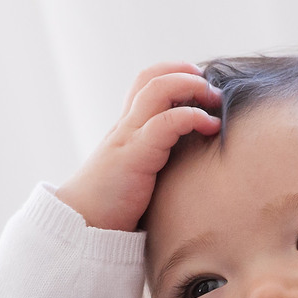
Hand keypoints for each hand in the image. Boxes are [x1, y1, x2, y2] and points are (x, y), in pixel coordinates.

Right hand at [56, 62, 221, 231]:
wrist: (83, 224)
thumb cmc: (114, 204)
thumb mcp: (139, 172)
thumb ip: (158, 158)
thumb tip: (193, 158)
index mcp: (128, 127)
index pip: (146, 83)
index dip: (174, 73)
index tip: (201, 84)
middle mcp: (127, 125)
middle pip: (151, 76)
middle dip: (185, 73)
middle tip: (212, 90)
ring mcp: (129, 137)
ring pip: (156, 90)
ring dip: (191, 86)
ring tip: (214, 100)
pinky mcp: (135, 156)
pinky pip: (164, 123)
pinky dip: (191, 117)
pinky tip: (210, 126)